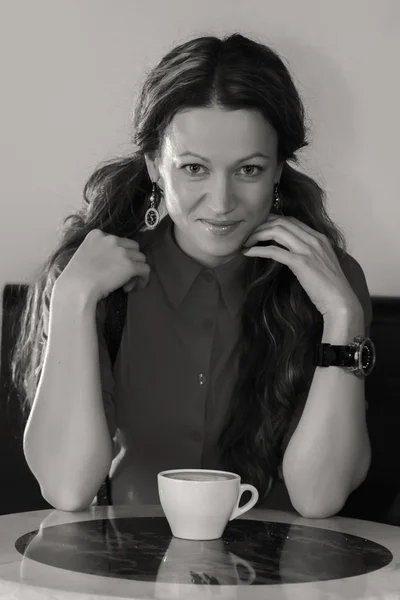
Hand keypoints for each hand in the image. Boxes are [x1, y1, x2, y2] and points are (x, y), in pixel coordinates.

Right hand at [57, 229, 149, 301]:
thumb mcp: (84, 255)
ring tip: (126, 284)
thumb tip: (112, 262)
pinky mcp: (130, 266)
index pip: (118, 241)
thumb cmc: (75, 278)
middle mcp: (111, 239)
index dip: (119, 256)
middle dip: (130, 261)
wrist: (77, 287)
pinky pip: (145, 270)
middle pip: (133, 248)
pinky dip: (143, 279)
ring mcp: (122, 252)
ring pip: (140, 258)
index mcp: (97, 235)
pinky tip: (136, 286)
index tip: (113, 268)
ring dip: (135, 271)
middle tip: (122, 276)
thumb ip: (98, 252)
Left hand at [242, 214, 361, 319]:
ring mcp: (308, 250)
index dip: (272, 221)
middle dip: (261, 225)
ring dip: (257, 235)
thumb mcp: (320, 263)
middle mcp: (314, 239)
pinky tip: (248, 253)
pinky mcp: (301, 263)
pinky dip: (258, 250)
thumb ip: (308, 253)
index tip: (258, 228)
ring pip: (276, 231)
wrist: (340, 302)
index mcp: (319, 238)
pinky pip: (274, 251)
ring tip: (245, 242)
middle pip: (282, 222)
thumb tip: (289, 253)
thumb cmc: (329, 288)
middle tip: (247, 234)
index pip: (291, 220)